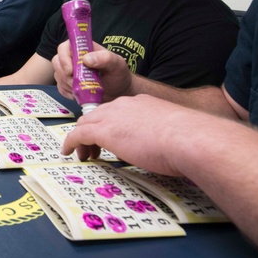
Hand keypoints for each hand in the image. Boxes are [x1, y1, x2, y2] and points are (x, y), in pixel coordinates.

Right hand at [52, 40, 133, 100]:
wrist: (119, 91)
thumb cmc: (119, 74)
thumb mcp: (117, 63)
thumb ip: (105, 58)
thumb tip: (87, 59)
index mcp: (83, 48)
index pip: (65, 47)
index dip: (64, 58)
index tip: (70, 70)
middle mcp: (74, 58)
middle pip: (57, 61)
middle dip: (64, 74)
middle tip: (76, 83)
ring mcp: (70, 71)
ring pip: (58, 75)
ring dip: (66, 84)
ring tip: (81, 89)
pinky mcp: (69, 83)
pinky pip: (60, 87)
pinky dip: (67, 92)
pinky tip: (78, 95)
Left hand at [60, 95, 213, 173]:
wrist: (188, 138)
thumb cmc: (188, 140)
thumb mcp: (172, 132)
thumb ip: (161, 135)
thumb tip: (162, 150)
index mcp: (141, 104)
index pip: (116, 112)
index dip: (110, 125)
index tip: (110, 138)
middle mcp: (124, 105)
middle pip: (97, 115)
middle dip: (91, 131)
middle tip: (91, 148)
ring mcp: (112, 116)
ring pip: (86, 123)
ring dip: (81, 138)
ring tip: (81, 153)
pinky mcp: (104, 131)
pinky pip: (78, 135)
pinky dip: (71, 142)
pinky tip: (69, 152)